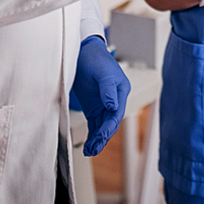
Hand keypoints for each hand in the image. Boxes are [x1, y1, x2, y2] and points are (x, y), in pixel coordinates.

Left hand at [70, 36, 130, 156]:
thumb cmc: (95, 58)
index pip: (117, 112)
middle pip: (110, 122)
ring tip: (90, 151)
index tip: (101, 135)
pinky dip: (92, 136)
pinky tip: (88, 146)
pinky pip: (94, 125)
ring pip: (103, 126)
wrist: (82, 51)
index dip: (109, 125)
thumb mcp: (103, 72)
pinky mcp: (94, 108)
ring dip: (97, 139)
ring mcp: (104, 105)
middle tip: (94, 148)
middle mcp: (114, 100)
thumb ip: (108, 89)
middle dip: (103, 136)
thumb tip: (112, 106)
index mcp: (121, 91)